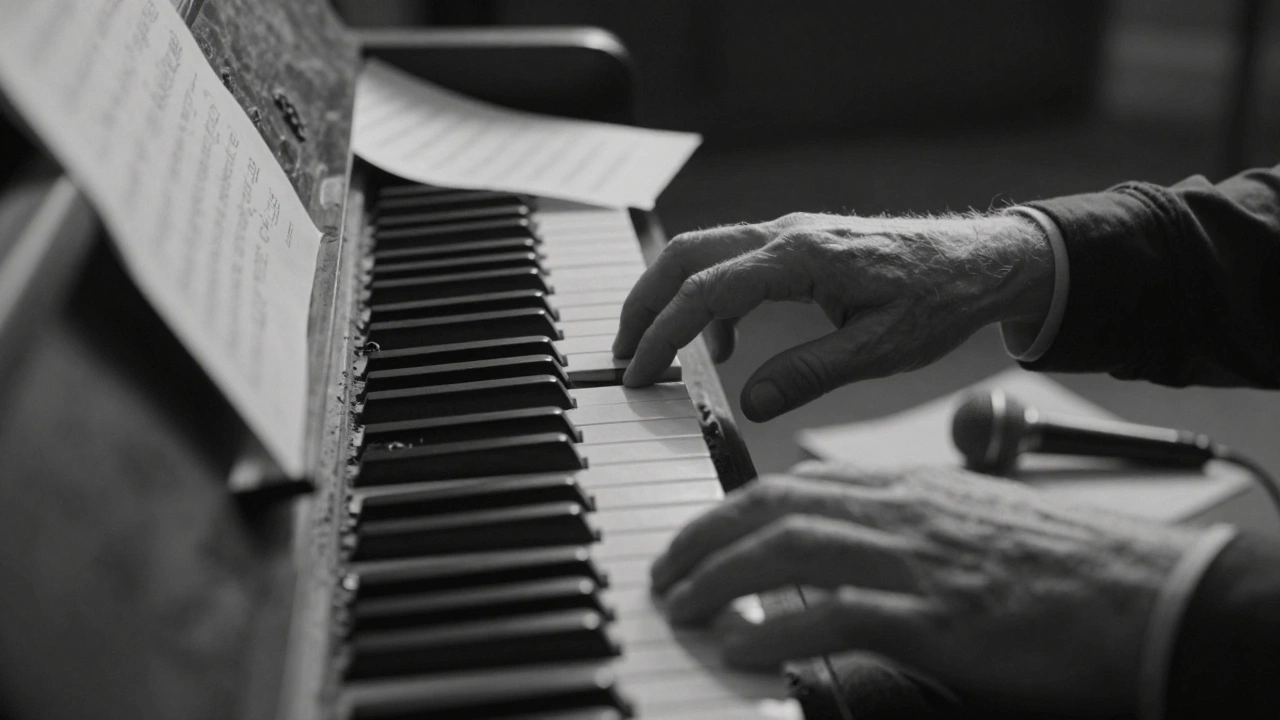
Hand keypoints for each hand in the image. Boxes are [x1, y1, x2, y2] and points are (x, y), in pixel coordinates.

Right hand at [612, 212, 1054, 420]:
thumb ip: (812, 373)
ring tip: (656, 352)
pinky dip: (706, 299)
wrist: (981, 259)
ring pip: (701, 253)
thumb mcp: (882, 349)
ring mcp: (789, 234)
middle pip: (685, 256)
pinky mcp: (796, 244)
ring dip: (668, 297)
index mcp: (803, 258)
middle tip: (623, 354)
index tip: (638, 373)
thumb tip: (749, 401)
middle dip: (642, 303)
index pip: (706, 292)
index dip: (662, 334)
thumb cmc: (940, 299)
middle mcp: (786, 235)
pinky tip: (722, 345)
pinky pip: (731, 262)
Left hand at [650, 462, 1206, 715]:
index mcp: (908, 494)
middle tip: (668, 573)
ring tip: (683, 606)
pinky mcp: (937, 617)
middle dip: (705, 538)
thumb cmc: (1063, 569)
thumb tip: (844, 562)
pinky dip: (776, 627)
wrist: (1144, 596)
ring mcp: (917, 562)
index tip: (697, 539)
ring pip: (790, 549)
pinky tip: (739, 645)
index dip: (731, 511)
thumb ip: (905, 533)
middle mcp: (902, 515)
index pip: (795, 486)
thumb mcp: (970, 528)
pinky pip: (836, 614)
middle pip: (775, 508)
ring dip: (721, 577)